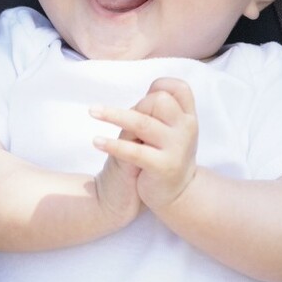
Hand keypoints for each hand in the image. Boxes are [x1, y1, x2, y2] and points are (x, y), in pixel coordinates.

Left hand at [91, 78, 197, 209]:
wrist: (177, 195)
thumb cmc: (165, 154)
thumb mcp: (170, 131)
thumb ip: (160, 112)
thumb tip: (146, 95)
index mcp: (188, 117)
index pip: (180, 89)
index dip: (161, 85)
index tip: (147, 93)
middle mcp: (186, 129)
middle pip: (160, 100)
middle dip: (138, 104)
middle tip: (123, 118)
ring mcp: (176, 148)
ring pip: (142, 122)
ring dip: (113, 115)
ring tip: (93, 112)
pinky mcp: (163, 167)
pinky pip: (134, 152)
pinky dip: (113, 145)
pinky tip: (97, 142)